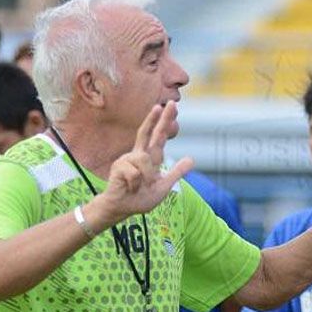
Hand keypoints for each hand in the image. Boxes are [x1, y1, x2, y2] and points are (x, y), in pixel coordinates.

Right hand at [87, 102, 193, 228]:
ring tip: (139, 187)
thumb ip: (176, 173)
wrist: (123, 209)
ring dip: (146, 178)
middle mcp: (138, 154)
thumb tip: (191, 159)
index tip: (171, 107)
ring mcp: (127, 159)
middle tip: (169, 103)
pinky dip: (136, 184)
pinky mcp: (119, 166)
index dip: (164, 122)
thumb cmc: (140, 199)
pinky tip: (129, 187)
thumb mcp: (163, 186)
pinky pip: (135, 173)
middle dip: (159, 118)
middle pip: (149, 132)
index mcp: (150, 158)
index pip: (159, 137)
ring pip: (145, 161)